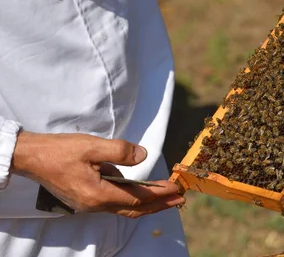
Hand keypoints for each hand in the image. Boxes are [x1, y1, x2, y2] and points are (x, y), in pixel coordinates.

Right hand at [12, 131, 184, 218]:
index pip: (137, 198)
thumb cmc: (60, 150)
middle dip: (159, 205)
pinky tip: (141, 187)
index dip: (159, 194)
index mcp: (98, 194)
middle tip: (180, 198)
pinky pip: (114, 201)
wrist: (31, 157)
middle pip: (134, 209)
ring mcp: (89, 203)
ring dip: (147, 202)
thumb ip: (120, 151)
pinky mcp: (86, 198)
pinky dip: (131, 197)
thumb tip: (143, 156)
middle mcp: (95, 204)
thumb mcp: (93, 146)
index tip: (177, 187)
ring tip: (166, 194)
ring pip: (124, 206)